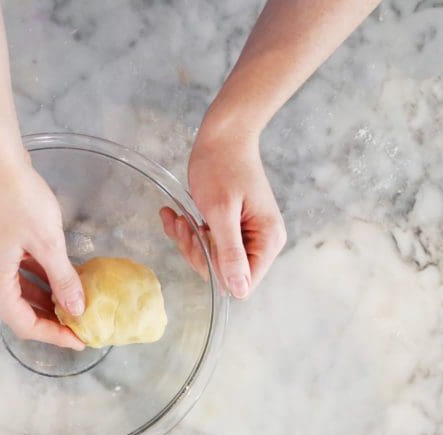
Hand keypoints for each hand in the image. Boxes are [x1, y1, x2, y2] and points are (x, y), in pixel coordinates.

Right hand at [0, 154, 85, 349]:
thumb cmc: (17, 197)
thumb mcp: (48, 242)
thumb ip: (63, 278)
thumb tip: (77, 308)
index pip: (24, 324)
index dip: (54, 336)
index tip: (80, 339)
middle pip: (20, 312)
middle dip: (51, 321)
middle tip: (81, 326)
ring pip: (19, 293)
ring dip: (45, 301)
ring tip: (75, 306)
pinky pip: (18, 274)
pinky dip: (38, 281)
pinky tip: (60, 280)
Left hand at [162, 123, 285, 298]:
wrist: (223, 136)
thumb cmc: (222, 167)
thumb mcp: (221, 212)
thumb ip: (230, 253)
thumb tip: (240, 291)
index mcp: (267, 241)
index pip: (243, 283)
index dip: (215, 269)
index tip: (199, 242)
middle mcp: (261, 242)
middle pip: (224, 272)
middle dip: (196, 250)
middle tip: (182, 225)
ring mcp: (246, 235)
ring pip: (210, 257)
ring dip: (188, 239)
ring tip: (175, 217)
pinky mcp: (231, 227)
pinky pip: (207, 242)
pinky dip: (188, 231)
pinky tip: (175, 215)